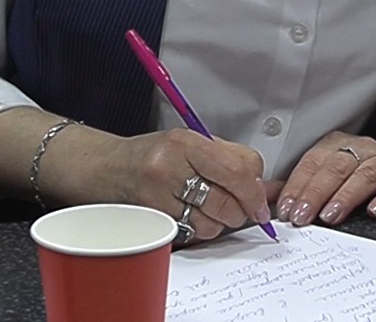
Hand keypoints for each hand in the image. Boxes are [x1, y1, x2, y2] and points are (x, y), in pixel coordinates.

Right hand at [84, 127, 271, 245]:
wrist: (107, 168)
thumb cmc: (152, 155)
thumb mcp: (191, 145)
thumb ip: (232, 162)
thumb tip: (269, 189)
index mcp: (186, 142)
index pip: (239, 168)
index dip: (255, 190)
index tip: (259, 201)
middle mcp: (170, 166)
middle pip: (229, 201)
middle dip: (239, 210)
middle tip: (234, 206)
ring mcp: (158, 194)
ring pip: (212, 224)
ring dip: (216, 223)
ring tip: (204, 208)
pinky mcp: (151, 218)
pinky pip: (191, 234)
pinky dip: (197, 230)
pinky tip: (187, 215)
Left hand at [273, 132, 375, 227]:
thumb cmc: (358, 176)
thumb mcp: (327, 175)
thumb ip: (298, 186)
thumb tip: (264, 195)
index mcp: (336, 145)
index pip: (312, 163)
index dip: (297, 186)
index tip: (286, 209)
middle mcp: (361, 148)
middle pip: (335, 168)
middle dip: (316, 193)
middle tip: (303, 216)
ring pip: (364, 174)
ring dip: (345, 196)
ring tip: (331, 216)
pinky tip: (374, 211)